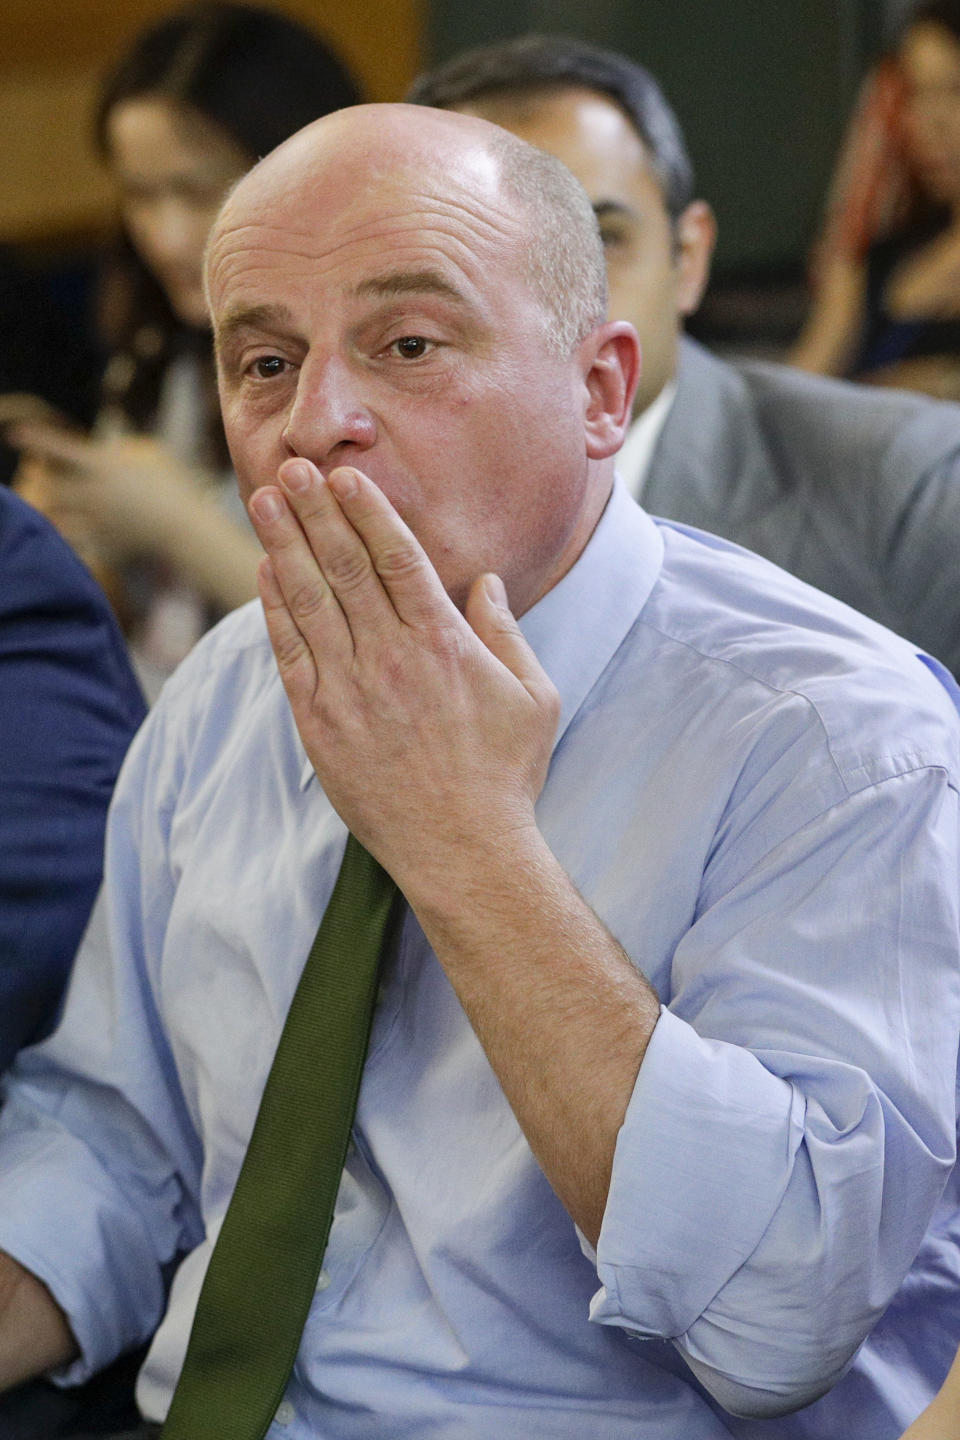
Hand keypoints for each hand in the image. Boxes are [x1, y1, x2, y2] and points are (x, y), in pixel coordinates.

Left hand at [8, 423, 203, 563]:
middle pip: (50, 485)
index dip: (34, 439)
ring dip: (52, 510)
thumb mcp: (152, 453)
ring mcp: (95, 520)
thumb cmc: (174, 485)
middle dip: (44, 482)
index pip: (58, 448)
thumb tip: (109, 449)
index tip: (13, 435)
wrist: (186, 529)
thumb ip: (125, 448)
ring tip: (54, 507)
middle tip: (43, 478)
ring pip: (56, 515)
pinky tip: (69, 536)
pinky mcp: (102, 544)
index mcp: (103, 465)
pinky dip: (68, 538)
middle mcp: (92, 492)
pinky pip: (74, 541)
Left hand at [247, 459, 559, 892]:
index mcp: (444, 645)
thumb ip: (505, 634)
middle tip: (293, 468)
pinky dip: (276, 610)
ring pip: (310, 602)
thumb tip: (484, 583)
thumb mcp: (533, 697)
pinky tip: (266, 573)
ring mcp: (351, 691)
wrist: (463, 849)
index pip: (398, 560)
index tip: (346, 476)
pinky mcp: (321, 725)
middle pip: (344, 567)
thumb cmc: (505, 775)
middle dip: (316, 512)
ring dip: (284, 545)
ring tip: (264, 500)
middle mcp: (391, 658)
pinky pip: (291, 654)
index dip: (368, 512)